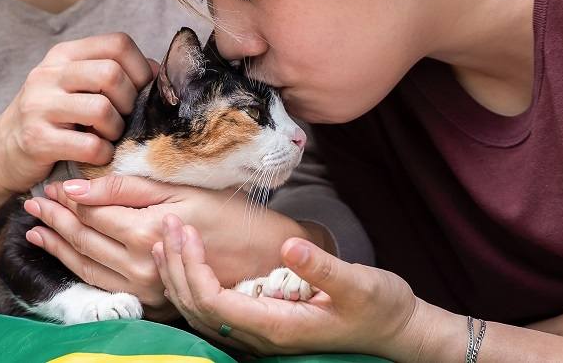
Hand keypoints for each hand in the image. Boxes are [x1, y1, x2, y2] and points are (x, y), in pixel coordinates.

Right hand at [0, 34, 155, 195]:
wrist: (1, 152)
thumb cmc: (51, 118)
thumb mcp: (74, 85)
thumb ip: (110, 73)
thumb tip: (159, 73)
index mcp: (64, 54)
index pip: (118, 43)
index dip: (140, 68)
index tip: (140, 91)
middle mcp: (49, 74)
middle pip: (112, 74)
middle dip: (129, 101)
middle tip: (123, 117)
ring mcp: (40, 105)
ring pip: (102, 109)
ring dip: (116, 129)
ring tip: (108, 136)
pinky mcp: (38, 139)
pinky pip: (90, 145)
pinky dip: (103, 154)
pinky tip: (97, 154)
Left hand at [21, 174, 307, 317]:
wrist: (263, 259)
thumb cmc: (229, 216)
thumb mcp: (180, 190)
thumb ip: (127, 188)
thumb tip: (79, 185)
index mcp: (147, 232)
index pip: (92, 213)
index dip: (67, 197)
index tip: (49, 181)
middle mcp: (140, 266)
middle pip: (83, 238)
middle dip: (54, 218)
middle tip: (32, 200)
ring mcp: (143, 288)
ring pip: (86, 263)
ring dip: (58, 243)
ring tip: (35, 227)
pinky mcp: (148, 300)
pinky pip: (101, 282)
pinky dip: (76, 265)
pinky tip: (62, 252)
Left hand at [153, 214, 432, 360]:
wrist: (396, 330)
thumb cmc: (381, 308)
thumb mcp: (360, 284)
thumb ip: (323, 268)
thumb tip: (289, 246)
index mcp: (277, 327)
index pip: (214, 303)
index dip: (191, 268)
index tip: (183, 231)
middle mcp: (262, 336)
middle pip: (198, 309)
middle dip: (176, 267)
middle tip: (165, 226)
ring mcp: (261, 333)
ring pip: (202, 313)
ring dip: (179, 276)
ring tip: (166, 240)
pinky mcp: (264, 322)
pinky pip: (215, 309)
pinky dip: (195, 283)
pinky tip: (189, 260)